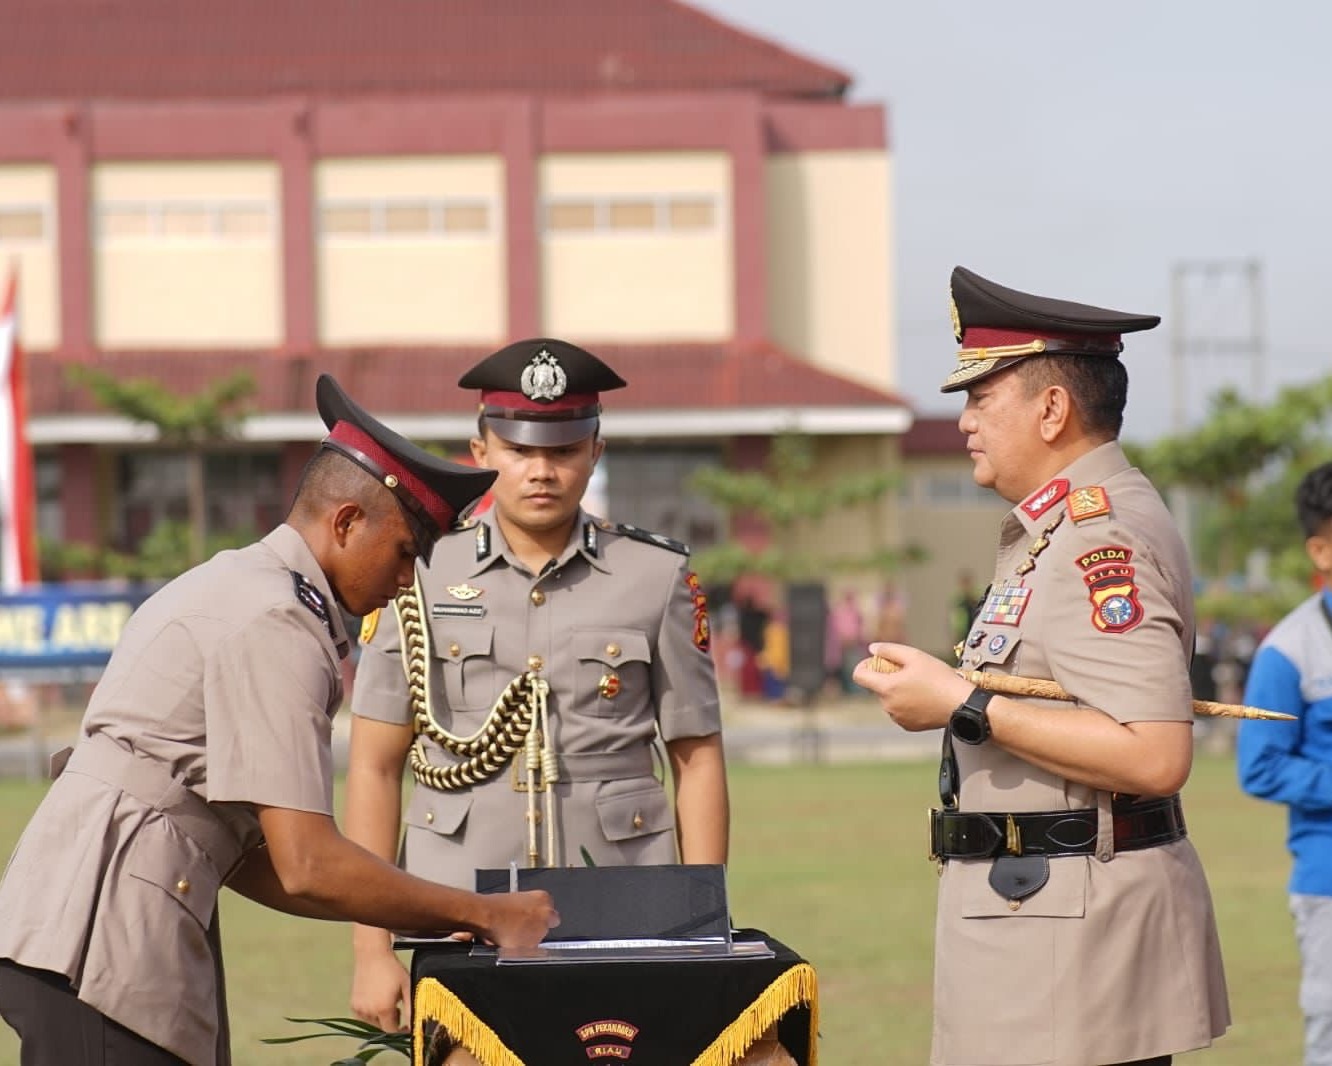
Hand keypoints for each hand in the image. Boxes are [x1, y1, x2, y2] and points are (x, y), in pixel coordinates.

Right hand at [350, 950, 410, 1032]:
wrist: (373, 955)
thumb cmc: (392, 969)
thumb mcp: (407, 986)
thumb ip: (411, 1007)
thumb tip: (415, 1023)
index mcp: (383, 1009)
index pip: (391, 1031)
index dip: (400, 1031)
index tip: (406, 1025)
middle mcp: (369, 1012)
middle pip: (382, 1028)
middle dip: (391, 1022)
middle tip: (397, 1007)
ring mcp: (359, 1009)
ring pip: (372, 1022)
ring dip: (381, 1017)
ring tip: (387, 1001)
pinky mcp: (353, 1004)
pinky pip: (363, 1016)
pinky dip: (370, 1012)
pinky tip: (376, 999)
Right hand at [484, 889, 559, 947]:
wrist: (487, 916)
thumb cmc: (496, 905)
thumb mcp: (517, 898)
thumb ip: (529, 906)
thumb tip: (528, 913)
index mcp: (543, 898)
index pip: (550, 909)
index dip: (540, 916)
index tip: (533, 918)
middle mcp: (546, 915)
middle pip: (546, 925)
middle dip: (536, 928)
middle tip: (522, 927)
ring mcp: (540, 932)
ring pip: (538, 938)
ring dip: (529, 938)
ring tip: (511, 934)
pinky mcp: (532, 946)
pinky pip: (529, 949)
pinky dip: (522, 948)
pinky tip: (509, 941)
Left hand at [852, 642, 971, 731]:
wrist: (962, 705)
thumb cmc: (940, 679)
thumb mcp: (915, 656)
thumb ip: (890, 650)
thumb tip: (872, 649)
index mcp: (887, 688)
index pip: (859, 675)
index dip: (864, 665)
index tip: (877, 661)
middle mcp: (888, 706)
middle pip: (877, 686)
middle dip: (887, 676)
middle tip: (909, 670)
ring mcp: (897, 718)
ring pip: (889, 699)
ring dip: (897, 690)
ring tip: (920, 684)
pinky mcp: (908, 726)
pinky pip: (900, 710)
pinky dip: (906, 703)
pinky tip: (923, 697)